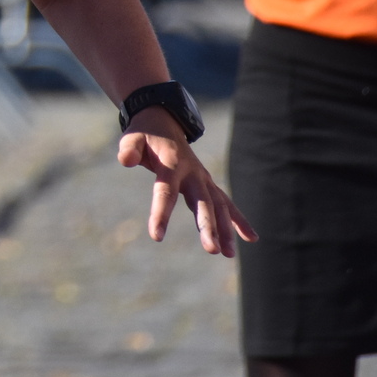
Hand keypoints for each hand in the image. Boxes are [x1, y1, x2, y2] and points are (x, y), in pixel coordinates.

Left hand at [117, 109, 256, 257]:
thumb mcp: (132, 138)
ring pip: (218, 205)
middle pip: (202, 202)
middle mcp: (192, 172)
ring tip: (228, 255)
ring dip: (226, 229)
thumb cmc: (144, 134)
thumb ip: (129, 149)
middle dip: (208, 226)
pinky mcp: (207, 183)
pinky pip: (225, 203)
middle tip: (212, 250)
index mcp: (171, 164)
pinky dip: (238, 220)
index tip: (156, 236)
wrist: (163, 122)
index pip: (166, 192)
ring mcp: (203, 178)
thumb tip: (125, 160)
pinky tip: (251, 238)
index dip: (161, 214)